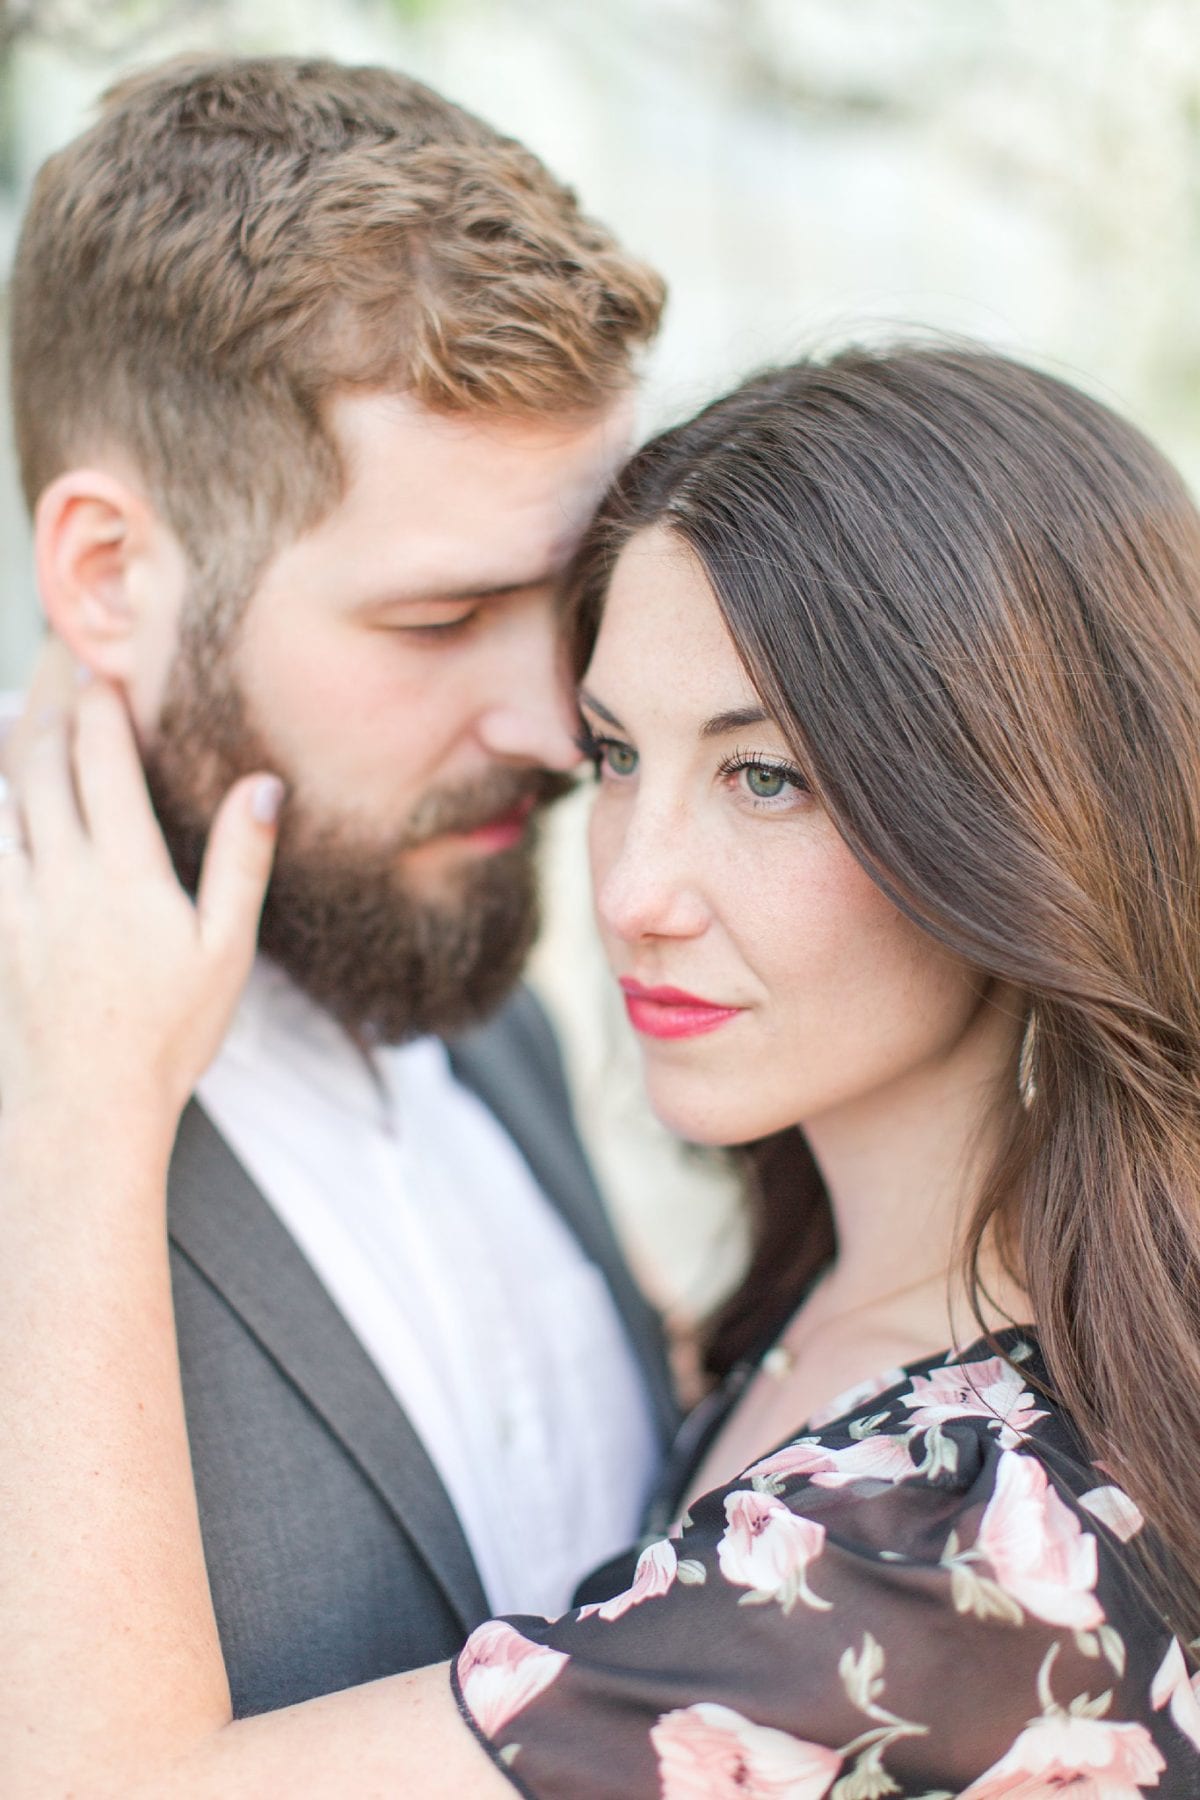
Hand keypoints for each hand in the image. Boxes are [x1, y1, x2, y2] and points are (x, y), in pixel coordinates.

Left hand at [0, 678, 281, 1129]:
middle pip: (40, 763)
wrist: (82, 1111)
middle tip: (58, 662)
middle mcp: (61, 873)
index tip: (105, 668)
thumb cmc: (166, 1036)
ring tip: (28, 711)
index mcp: (124, 872)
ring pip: (5, 800)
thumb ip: (241, 860)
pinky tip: (7, 804)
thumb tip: (263, 785)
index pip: (104, 762)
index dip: (101, 706)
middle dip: (50, 703)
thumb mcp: (226, 951)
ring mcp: (17, 900)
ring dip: (15, 745)